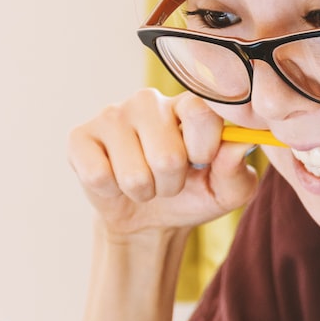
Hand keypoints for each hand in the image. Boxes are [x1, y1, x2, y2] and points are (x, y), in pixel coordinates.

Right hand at [67, 89, 258, 239]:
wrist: (149, 219)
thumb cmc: (193, 195)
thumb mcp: (226, 191)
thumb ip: (237, 170)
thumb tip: (239, 145)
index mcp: (188, 105)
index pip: (200, 112)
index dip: (204, 148)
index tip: (202, 162)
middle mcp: (149, 101)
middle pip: (167, 156)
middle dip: (172, 184)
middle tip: (169, 181)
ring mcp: (112, 115)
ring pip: (134, 174)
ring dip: (144, 191)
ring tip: (144, 183)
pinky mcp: (80, 136)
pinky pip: (99, 176)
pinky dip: (112, 192)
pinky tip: (114, 180)